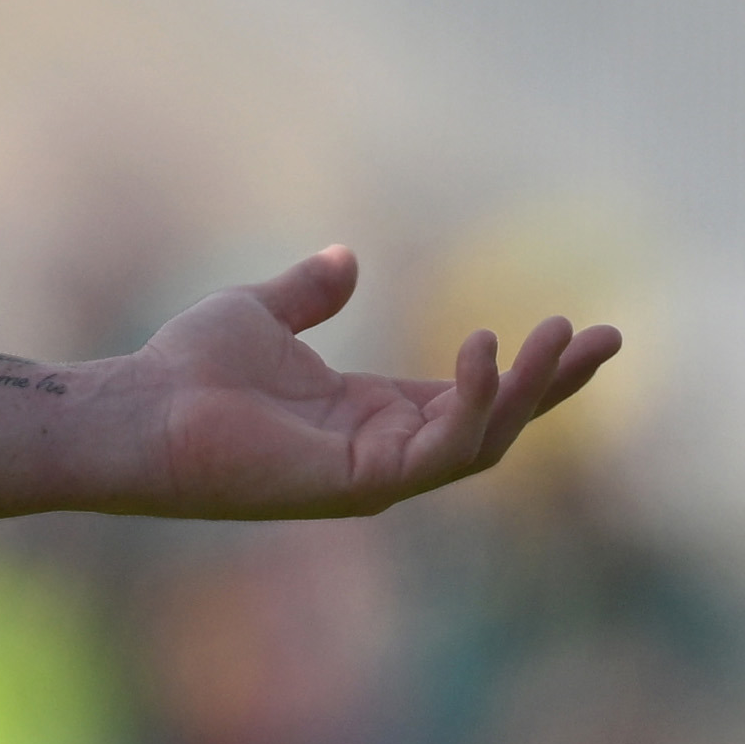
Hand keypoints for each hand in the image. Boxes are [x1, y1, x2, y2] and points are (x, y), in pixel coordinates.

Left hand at [120, 246, 617, 519]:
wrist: (136, 409)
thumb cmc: (185, 369)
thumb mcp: (261, 313)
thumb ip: (309, 292)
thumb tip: (346, 258)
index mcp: (371, 414)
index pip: (471, 396)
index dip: (526, 367)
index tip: (579, 326)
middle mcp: (384, 450)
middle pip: (497, 423)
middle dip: (554, 383)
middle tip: (607, 335)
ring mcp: (376, 474)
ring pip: (483, 440)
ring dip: (528, 391)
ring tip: (561, 336)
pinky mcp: (358, 485)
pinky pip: (437, 450)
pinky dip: (470, 404)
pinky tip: (483, 352)